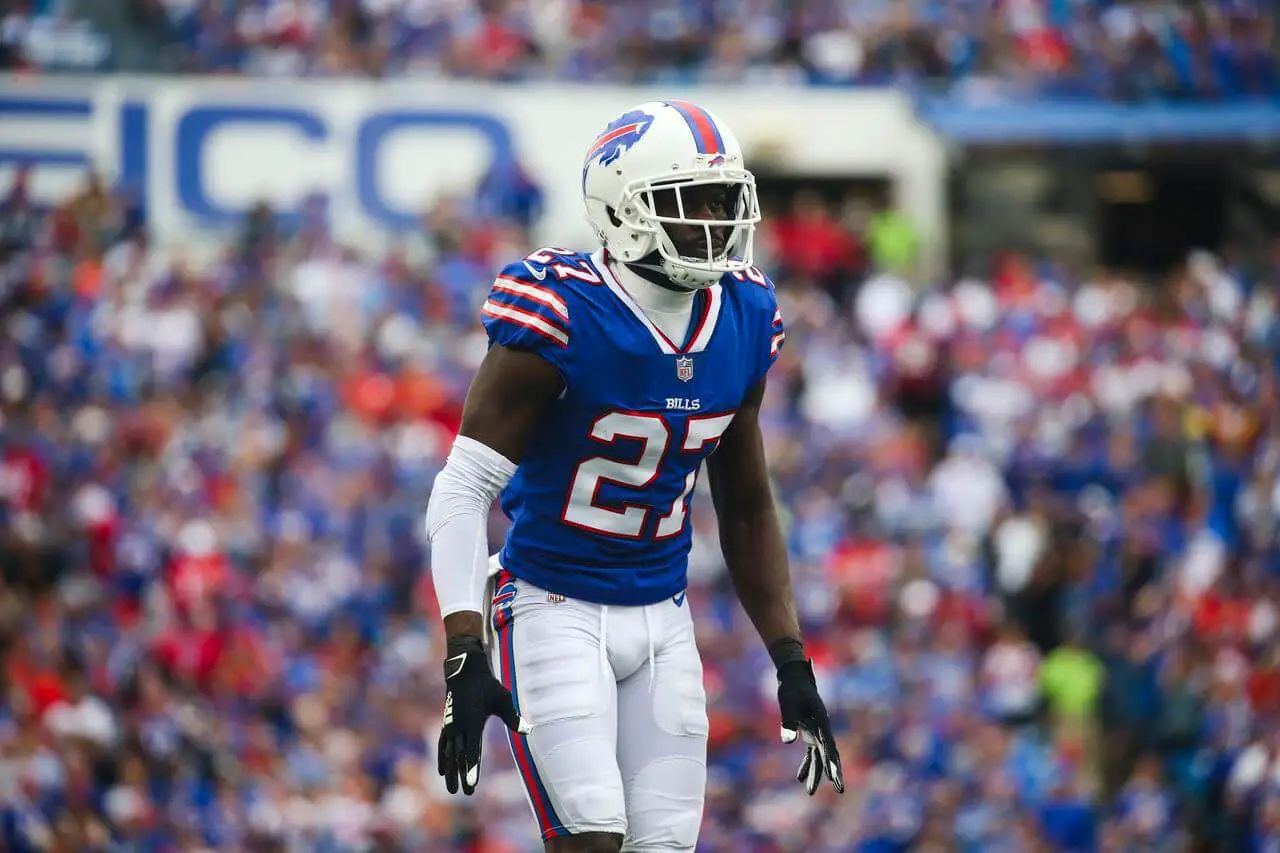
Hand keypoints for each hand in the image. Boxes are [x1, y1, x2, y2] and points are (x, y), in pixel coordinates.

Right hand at [438, 635, 529, 794]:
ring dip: (450, 772)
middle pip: (459, 757)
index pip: (472, 751)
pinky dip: (442, 759)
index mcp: (473, 723)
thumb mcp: (503, 699)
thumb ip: (513, 717)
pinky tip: (442, 771)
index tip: (471, 784)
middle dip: (462, 776)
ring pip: (449, 754)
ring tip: (451, 789)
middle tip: (465, 794)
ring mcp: (451, 725)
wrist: (465, 670)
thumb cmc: (488, 685)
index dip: (472, 769)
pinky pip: (442, 745)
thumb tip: (529, 731)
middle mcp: (459, 727)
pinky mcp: (447, 723)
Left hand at [777, 659, 844, 794]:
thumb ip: (789, 722)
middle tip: (839, 789)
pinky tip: (799, 778)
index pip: (828, 744)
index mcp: (821, 721)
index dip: (831, 761)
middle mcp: (823, 728)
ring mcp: (817, 731)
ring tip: (809, 792)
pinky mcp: (811, 733)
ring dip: (816, 773)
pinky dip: (806, 765)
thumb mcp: (788, 704)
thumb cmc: (792, 689)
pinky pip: (811, 753)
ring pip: (820, 756)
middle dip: (833, 772)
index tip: (834, 776)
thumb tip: (788, 742)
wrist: (795, 678)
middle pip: (830, 753)